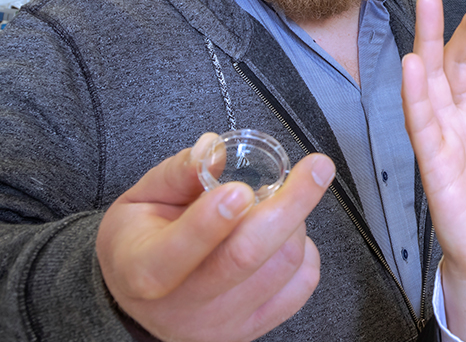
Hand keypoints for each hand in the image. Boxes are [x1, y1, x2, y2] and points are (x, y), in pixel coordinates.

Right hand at [96, 134, 335, 341]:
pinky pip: (303, 285)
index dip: (212, 221)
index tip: (241, 189)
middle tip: (316, 167)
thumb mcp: (141, 198)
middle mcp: (183, 307)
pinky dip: (306, 250)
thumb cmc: (142, 238)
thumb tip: (214, 149)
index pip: (177, 252)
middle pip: (245, 257)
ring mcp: (222, 323)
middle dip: (289, 205)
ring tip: (277, 203)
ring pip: (282, 265)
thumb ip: (177, 173)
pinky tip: (286, 234)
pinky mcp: (254, 328)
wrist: (141, 292)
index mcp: (143, 270)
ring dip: (295, 222)